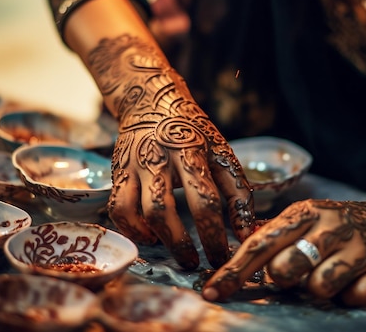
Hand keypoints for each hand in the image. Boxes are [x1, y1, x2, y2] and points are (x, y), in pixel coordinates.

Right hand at [92, 35, 254, 269]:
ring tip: (175, 252)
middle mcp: (158, 157)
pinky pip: (117, 208)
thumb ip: (237, 193)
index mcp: (191, 152)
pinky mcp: (118, 172)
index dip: (213, 234)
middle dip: (180, 244)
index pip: (204, 200)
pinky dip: (132, 229)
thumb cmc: (193, 132)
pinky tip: (149, 236)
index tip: (222, 257)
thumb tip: (247, 234)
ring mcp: (134, 165)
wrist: (151, 102)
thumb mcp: (221, 153)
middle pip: (163, 209)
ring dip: (155, 239)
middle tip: (195, 263)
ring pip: (136, 210)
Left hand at [201, 198, 365, 305]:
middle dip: (285, 278)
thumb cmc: (338, 224)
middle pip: (285, 268)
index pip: (259, 245)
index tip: (212, 292)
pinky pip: (353, 298)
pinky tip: (357, 279)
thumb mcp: (306, 217)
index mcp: (304, 213)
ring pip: (319, 287)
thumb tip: (232, 254)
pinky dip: (351, 295)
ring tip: (330, 274)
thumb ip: (273, 234)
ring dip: (320, 288)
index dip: (234, 271)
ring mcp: (357, 249)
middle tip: (299, 271)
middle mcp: (328, 228)